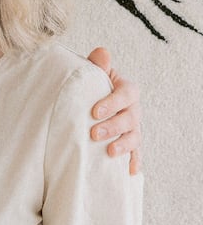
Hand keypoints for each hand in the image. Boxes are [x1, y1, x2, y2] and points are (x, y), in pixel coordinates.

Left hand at [86, 47, 141, 174]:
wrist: (89, 101)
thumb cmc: (90, 86)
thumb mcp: (92, 73)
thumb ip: (97, 65)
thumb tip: (101, 52)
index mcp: (125, 89)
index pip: (126, 93)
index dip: (113, 102)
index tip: (94, 111)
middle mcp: (133, 109)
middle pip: (130, 118)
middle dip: (113, 126)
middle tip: (94, 134)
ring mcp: (132, 127)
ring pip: (134, 137)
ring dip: (124, 145)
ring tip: (109, 152)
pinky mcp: (129, 142)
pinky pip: (135, 153)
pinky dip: (134, 162)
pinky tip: (129, 171)